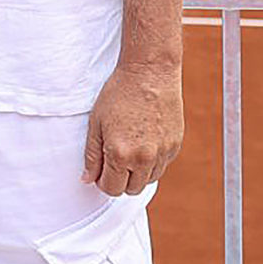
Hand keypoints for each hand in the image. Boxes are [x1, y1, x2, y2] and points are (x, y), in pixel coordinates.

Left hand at [81, 64, 183, 195]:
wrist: (149, 74)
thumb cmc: (118, 94)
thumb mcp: (96, 122)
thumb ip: (92, 154)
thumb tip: (87, 179)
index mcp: (121, 153)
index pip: (112, 189)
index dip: (103, 181)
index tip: (100, 170)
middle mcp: (144, 159)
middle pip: (131, 189)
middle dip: (120, 179)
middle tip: (113, 158)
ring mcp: (162, 154)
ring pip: (148, 180)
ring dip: (137, 172)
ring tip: (128, 145)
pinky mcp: (175, 147)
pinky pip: (161, 166)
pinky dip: (152, 161)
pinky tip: (143, 139)